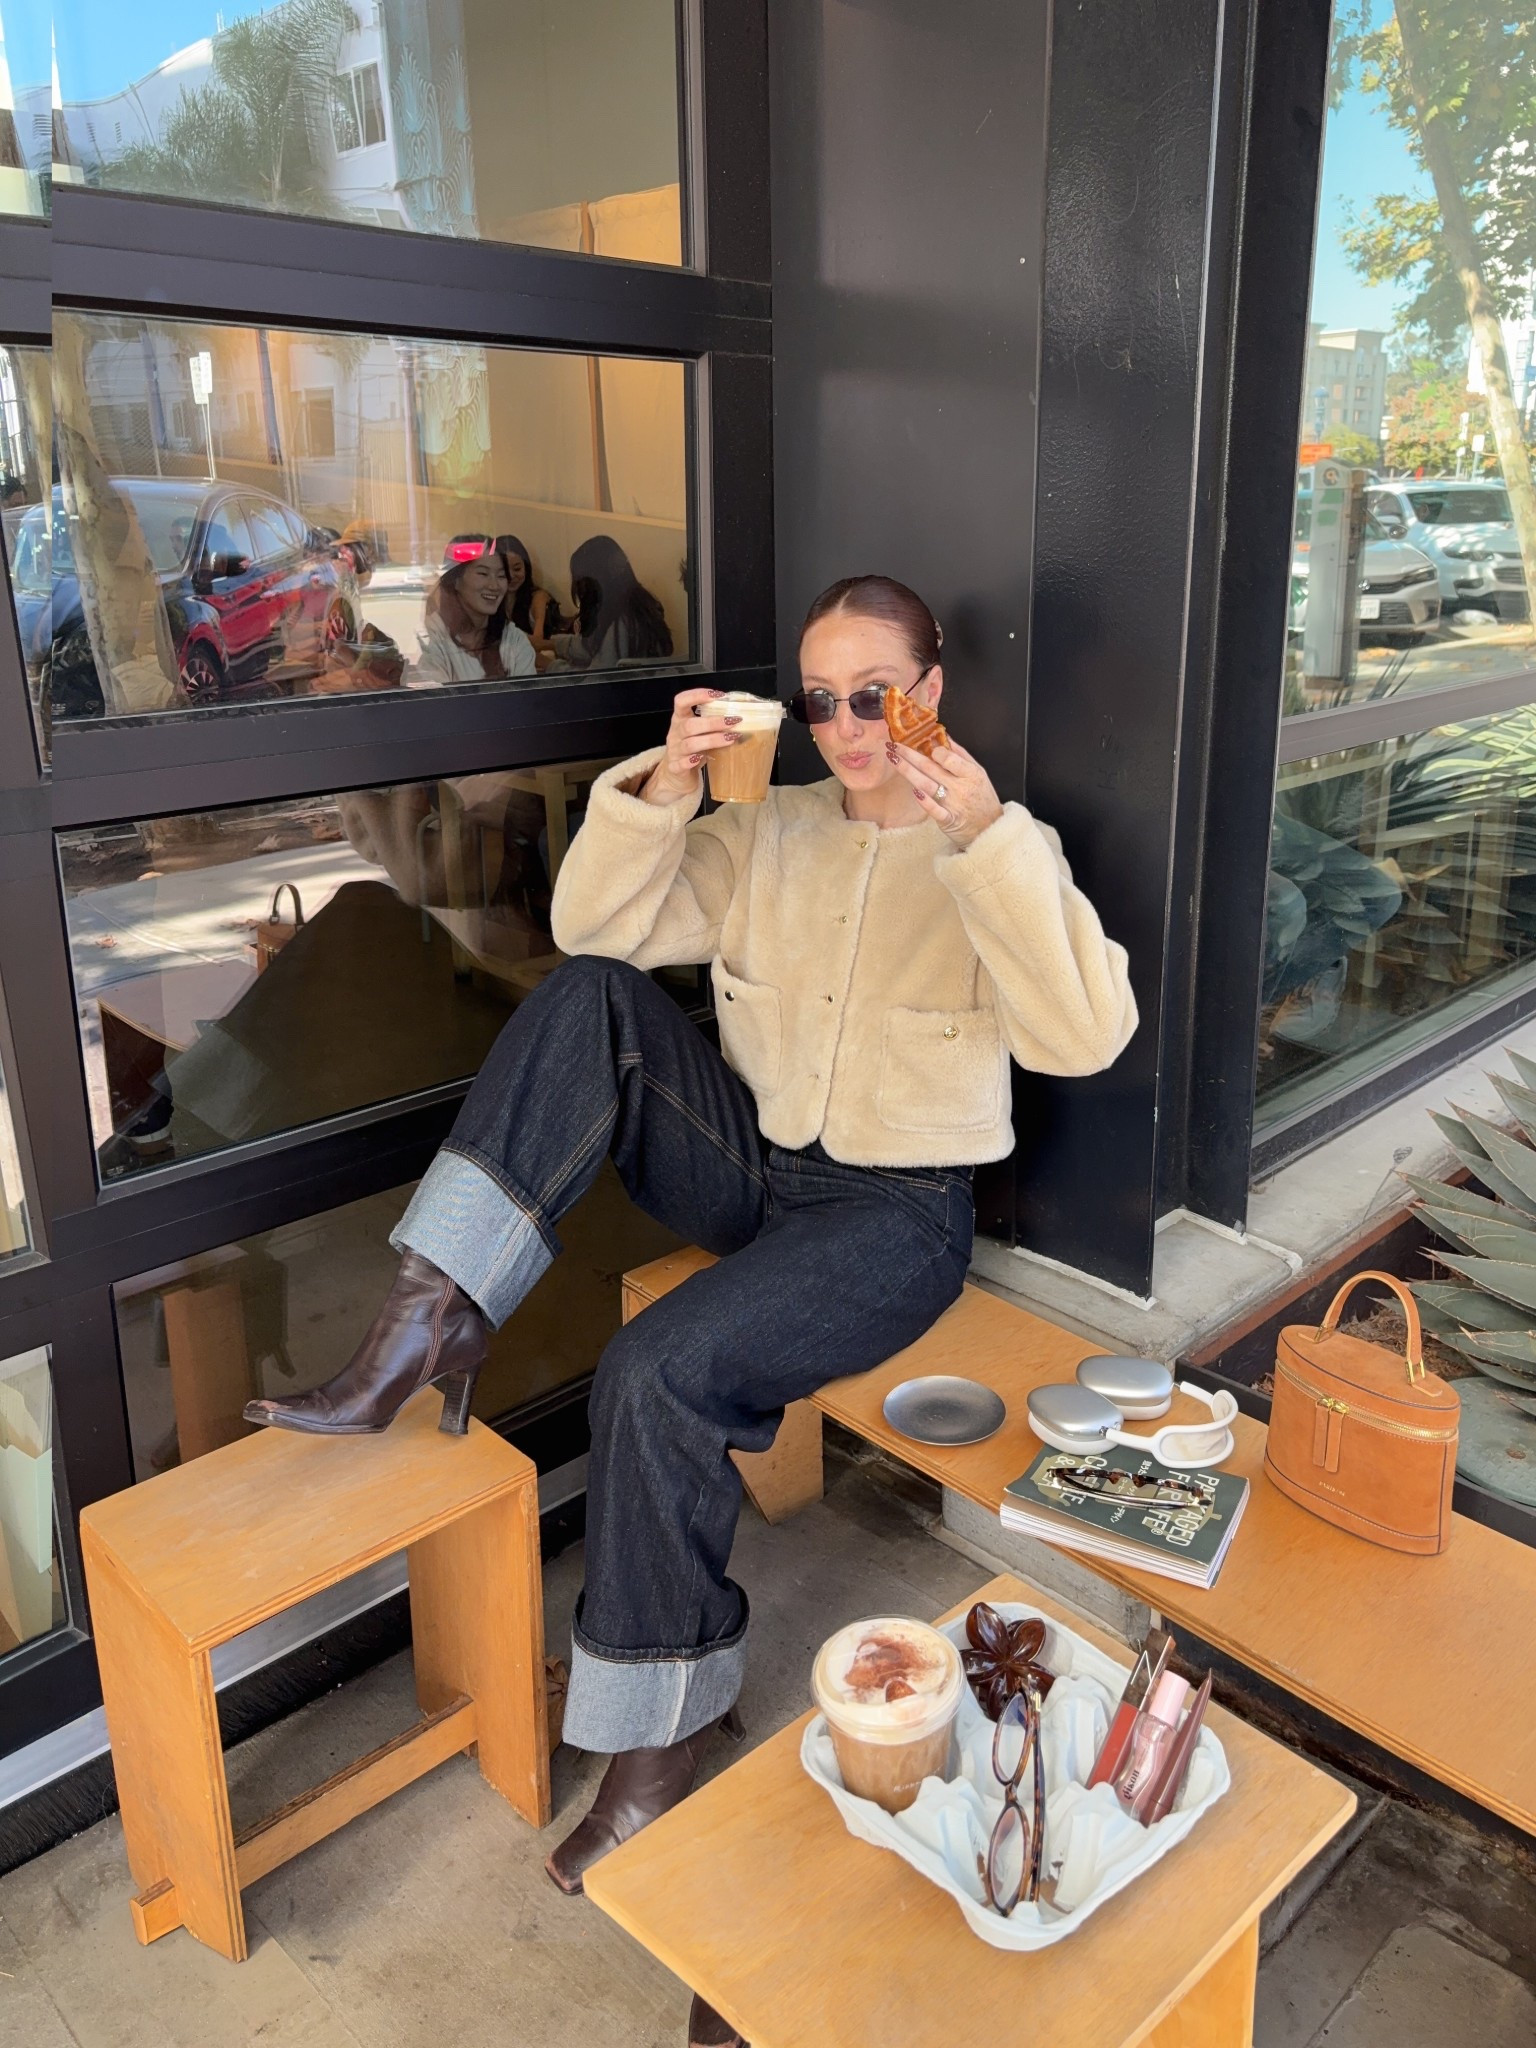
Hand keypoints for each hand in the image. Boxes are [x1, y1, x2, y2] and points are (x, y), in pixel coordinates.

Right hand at [642, 687, 741, 804]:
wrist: (676, 774)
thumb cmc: (693, 750)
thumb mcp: (699, 733)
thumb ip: (713, 725)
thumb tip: (740, 718)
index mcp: (680, 719)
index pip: (681, 701)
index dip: (697, 695)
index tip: (718, 695)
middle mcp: (675, 733)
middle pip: (690, 725)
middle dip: (713, 722)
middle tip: (733, 721)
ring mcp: (674, 751)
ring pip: (690, 744)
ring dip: (712, 740)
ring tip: (731, 738)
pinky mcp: (675, 768)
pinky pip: (681, 764)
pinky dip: (691, 761)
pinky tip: (702, 758)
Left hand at [886, 736, 1004, 847]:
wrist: (989, 828)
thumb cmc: (982, 798)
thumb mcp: (978, 772)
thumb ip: (961, 755)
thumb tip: (943, 736)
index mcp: (970, 773)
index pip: (949, 758)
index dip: (933, 749)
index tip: (920, 742)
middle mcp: (961, 787)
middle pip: (931, 768)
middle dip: (910, 755)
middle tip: (893, 745)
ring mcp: (953, 805)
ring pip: (927, 785)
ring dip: (908, 771)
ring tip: (893, 759)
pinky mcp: (947, 820)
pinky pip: (934, 810)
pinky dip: (924, 802)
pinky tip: (913, 792)